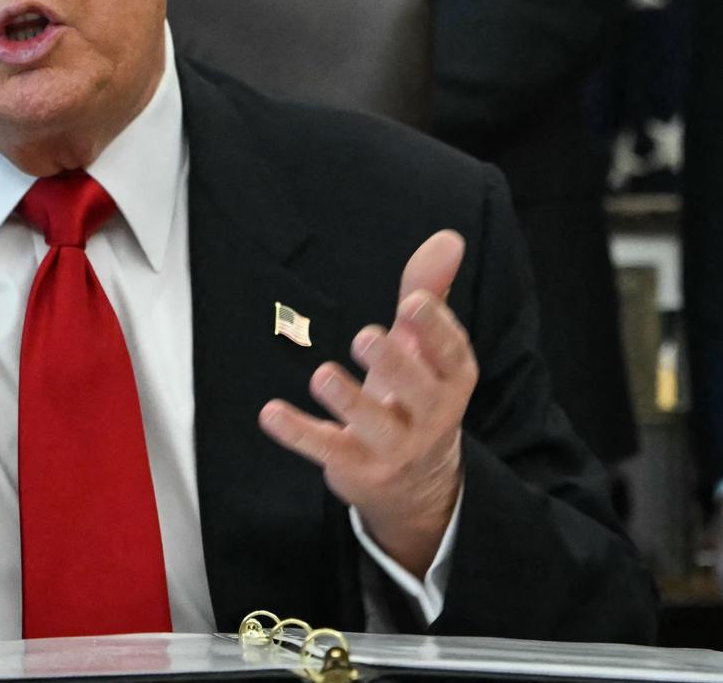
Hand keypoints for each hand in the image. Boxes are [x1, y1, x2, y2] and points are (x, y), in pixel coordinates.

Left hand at [259, 230, 474, 576]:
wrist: (416, 483)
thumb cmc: (415, 395)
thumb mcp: (425, 347)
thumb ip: (430, 291)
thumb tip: (448, 238)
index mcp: (451, 379)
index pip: (452, 354)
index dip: (435, 329)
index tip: (413, 302)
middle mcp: (431, 416)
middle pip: (419, 392)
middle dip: (395, 365)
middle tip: (366, 336)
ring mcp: (395, 447)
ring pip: (375, 426)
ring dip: (349, 402)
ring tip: (322, 375)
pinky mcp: (357, 466)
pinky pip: (328, 449)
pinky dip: (298, 433)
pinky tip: (271, 413)